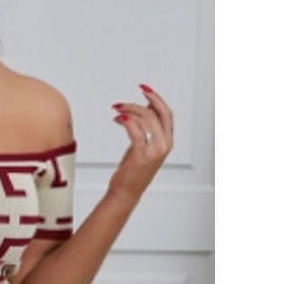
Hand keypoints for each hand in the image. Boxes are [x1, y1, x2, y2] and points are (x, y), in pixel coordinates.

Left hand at [107, 84, 173, 204]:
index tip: (145, 90)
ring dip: (129, 111)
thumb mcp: (142, 147)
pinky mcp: (141, 155)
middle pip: (157, 113)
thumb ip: (147, 130)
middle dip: (142, 101)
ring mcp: (154, 151)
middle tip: (126, 99)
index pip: (166, 114)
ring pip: (145, 119)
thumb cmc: (132, 172)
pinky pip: (135, 130)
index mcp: (167, 143)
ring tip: (117, 111)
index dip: (157, 99)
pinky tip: (118, 119)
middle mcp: (164, 146)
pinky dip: (126, 121)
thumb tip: (144, 109)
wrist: (125, 193)